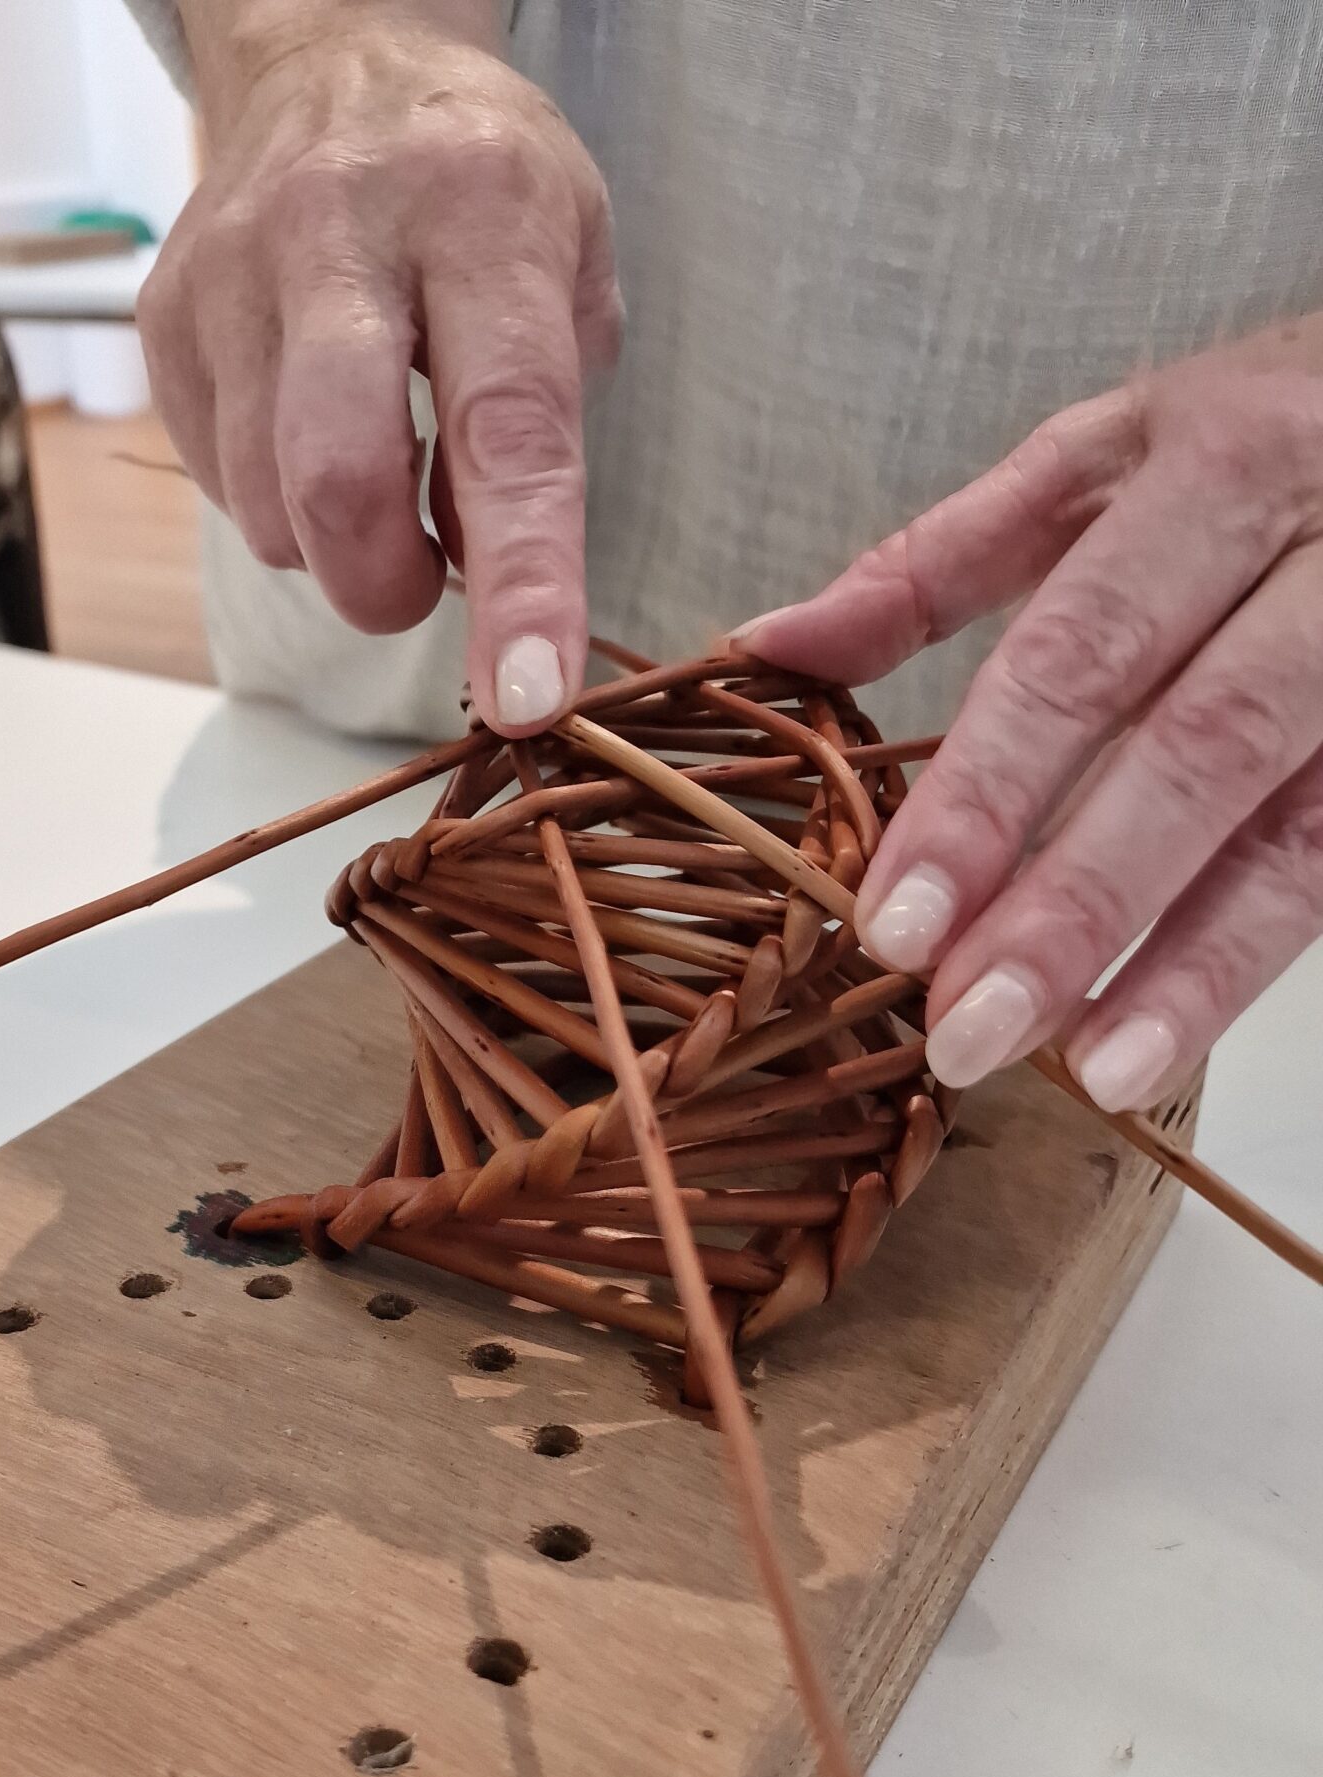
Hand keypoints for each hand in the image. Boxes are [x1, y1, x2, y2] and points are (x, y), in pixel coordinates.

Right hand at [141, 0, 619, 732]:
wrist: (330, 54)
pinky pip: (217, 484)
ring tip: (374, 475)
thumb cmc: (474, 185)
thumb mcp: (571, 253)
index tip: (530, 693)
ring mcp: (232, 274)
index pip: (505, 429)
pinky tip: (308, 431)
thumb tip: (491, 582)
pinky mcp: (166, 318)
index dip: (522, 581)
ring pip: (267, 506)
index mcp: (479, 211)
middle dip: (383, 584)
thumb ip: (550, 418)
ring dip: (332, 545)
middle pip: (338, 478)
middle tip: (419, 584)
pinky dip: (276, 503)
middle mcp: (341, 231)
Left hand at [740, 313, 1322, 1112]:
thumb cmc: (1253, 446)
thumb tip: (765, 648)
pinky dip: (1249, 963)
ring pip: (1300, 828)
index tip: (895, 922)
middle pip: (1197, 748)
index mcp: (1217, 466)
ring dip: (1188, 965)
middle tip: (965, 1030)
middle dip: (1073, 902)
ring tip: (1085, 1070)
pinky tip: (1166, 1043)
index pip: (1083, 653)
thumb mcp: (1101, 461)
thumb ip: (937, 563)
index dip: (988, 796)